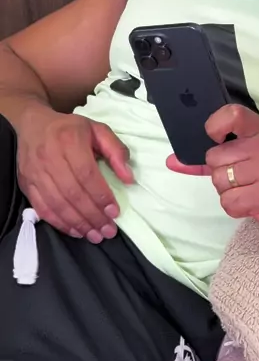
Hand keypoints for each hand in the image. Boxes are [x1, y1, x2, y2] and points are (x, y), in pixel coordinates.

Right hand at [17, 107, 133, 241]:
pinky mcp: (27, 183)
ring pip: (57, 204)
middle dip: (92, 215)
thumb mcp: (98, 130)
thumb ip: (117, 151)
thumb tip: (129, 179)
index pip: (86, 174)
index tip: (114, 212)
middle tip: (108, 231)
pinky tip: (75, 231)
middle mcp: (50, 157)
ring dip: (78, 223)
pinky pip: (42, 208)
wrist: (34, 124)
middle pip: (72, 193)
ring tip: (95, 235)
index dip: (100, 195)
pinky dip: (59, 223)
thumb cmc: (71, 129)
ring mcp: (36, 172)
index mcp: (70, 140)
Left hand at [166, 104, 258, 236]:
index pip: (232, 115)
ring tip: (250, 190)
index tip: (216, 139)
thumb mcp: (256, 154)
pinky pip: (228, 202)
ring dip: (228, 191)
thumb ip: (216, 154)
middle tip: (243, 177)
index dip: (215, 126)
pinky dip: (235, 207)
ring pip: (219, 182)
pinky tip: (252, 203)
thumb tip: (173, 160)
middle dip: (221, 172)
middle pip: (214, 158)